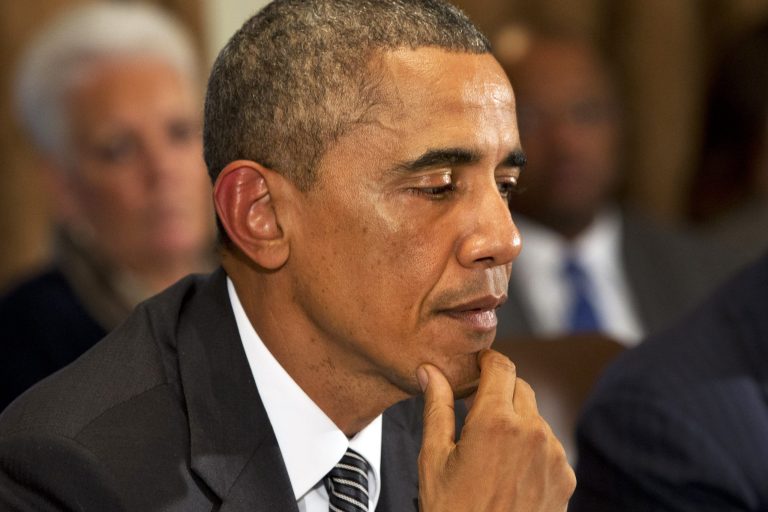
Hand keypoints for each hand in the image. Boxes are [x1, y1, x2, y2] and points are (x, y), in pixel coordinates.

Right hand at [417, 349, 574, 510]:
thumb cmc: (453, 511)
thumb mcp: (434, 458)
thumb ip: (437, 407)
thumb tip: (431, 372)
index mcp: (495, 422)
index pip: (501, 366)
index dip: (488, 360)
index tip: (479, 365)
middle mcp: (532, 432)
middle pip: (520, 387)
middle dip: (499, 390)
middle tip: (477, 411)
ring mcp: (553, 454)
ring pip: (535, 416)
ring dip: (516, 419)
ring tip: (491, 450)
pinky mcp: (565, 476)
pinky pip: (549, 444)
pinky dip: (532, 446)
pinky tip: (510, 469)